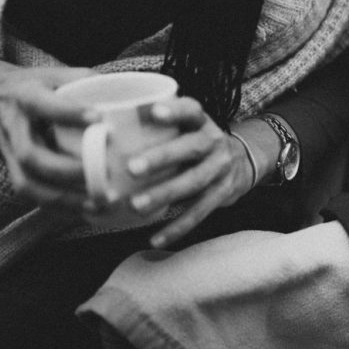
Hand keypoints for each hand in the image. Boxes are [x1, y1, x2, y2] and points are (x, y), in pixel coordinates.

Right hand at [0, 55, 98, 217]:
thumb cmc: (38, 85)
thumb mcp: (57, 74)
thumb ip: (87, 81)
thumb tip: (129, 94)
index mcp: (25, 97)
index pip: (44, 105)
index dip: (69, 112)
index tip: (99, 117)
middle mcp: (13, 128)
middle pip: (30, 155)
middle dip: (66, 169)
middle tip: (104, 173)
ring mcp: (9, 153)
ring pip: (28, 183)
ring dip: (64, 198)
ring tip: (99, 202)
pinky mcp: (14, 171)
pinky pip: (33, 195)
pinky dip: (60, 207)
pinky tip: (89, 210)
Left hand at [123, 97, 254, 247]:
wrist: (243, 163)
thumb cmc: (197, 144)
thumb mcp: (188, 128)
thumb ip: (161, 128)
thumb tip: (105, 129)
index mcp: (203, 122)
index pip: (192, 110)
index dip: (175, 111)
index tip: (154, 111)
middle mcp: (215, 143)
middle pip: (193, 147)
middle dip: (162, 157)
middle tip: (132, 168)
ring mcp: (221, 169)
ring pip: (194, 182)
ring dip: (165, 194)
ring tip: (136, 205)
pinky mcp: (222, 194)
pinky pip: (199, 212)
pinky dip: (177, 227)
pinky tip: (155, 238)